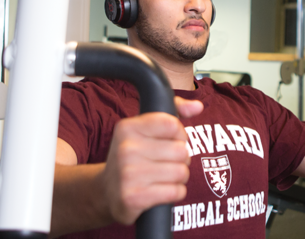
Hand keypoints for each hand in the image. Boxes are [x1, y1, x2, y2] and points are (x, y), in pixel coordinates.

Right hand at [100, 97, 202, 224]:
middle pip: (181, 151)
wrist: (107, 191)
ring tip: (164, 177)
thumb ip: (174, 112)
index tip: (170, 142)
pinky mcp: (133, 197)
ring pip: (181, 172)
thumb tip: (197, 106)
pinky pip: (176, 192)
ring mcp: (128, 174)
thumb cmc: (134, 156)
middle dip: (181, 160)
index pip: (172, 125)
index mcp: (128, 127)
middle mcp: (125, 149)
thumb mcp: (146, 129)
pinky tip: (161, 191)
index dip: (179, 135)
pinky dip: (175, 193)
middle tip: (167, 163)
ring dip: (179, 178)